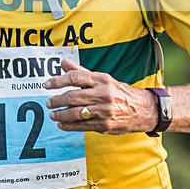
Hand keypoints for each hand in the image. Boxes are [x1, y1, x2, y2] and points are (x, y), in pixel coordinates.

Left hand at [44, 58, 158, 134]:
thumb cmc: (118, 91)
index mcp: (101, 79)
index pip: (75, 77)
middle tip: (49, 103)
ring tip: (53, 115)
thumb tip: (62, 62)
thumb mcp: (102, 78)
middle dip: (57, 101)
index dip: (58, 81)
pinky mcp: (104, 125)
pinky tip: (62, 125)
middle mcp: (103, 94)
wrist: (142, 109)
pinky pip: (82, 126)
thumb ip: (81, 71)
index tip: (47, 84)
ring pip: (75, 113)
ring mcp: (104, 111)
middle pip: (73, 97)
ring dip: (61, 115)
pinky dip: (69, 126)